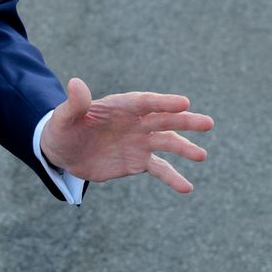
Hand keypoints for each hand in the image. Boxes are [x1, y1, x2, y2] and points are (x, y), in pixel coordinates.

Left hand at [40, 78, 212, 192]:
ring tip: (201, 155)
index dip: (163, 102)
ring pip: (167, 143)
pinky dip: (173, 178)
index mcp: (120, 106)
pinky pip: (160, 169)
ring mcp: (139, 142)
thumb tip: (75, 83)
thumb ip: (74, 103)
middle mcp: (135, 122)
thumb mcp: (64, 117)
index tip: (184, 103)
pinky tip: (187, 187)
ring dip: (184, 148)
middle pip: (163, 119)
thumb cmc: (63, 129)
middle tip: (208, 123)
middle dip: (185, 121)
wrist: (63, 152)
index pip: (145, 102)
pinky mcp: (138, 161)